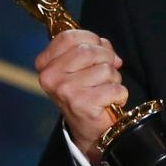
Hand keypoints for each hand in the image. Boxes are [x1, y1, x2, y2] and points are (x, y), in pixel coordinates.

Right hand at [34, 29, 127, 165]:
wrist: (88, 129)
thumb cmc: (86, 91)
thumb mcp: (81, 65)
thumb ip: (92, 48)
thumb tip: (106, 48)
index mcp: (45, 64)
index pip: (69, 37)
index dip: (91, 39)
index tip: (99, 49)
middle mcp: (50, 77)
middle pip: (89, 50)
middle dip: (107, 58)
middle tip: (108, 72)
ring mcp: (65, 90)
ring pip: (105, 69)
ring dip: (114, 79)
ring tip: (105, 90)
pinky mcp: (82, 104)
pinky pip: (114, 88)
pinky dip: (120, 94)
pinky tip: (110, 102)